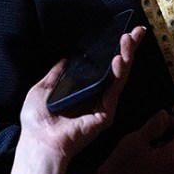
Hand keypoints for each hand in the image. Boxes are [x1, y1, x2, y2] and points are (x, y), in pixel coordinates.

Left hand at [9, 26, 144, 173]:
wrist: (39, 142)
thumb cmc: (37, 121)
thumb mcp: (42, 88)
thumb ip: (56, 74)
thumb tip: (64, 59)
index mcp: (82, 90)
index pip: (102, 67)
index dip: (112, 51)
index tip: (121, 34)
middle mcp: (96, 96)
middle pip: (116, 68)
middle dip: (128, 49)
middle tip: (136, 31)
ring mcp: (102, 105)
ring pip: (119, 76)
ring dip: (126, 56)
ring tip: (128, 39)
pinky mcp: (106, 114)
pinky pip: (114, 90)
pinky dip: (118, 74)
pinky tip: (119, 59)